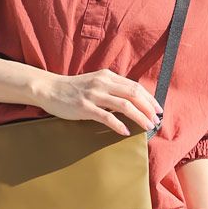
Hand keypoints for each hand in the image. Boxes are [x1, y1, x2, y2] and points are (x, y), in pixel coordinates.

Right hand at [38, 68, 162, 136]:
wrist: (49, 89)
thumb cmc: (73, 88)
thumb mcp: (95, 82)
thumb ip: (111, 87)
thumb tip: (130, 99)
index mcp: (108, 76)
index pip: (135, 86)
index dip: (149, 98)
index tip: (158, 109)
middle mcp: (103, 83)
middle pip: (133, 94)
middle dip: (148, 107)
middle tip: (156, 119)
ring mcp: (94, 95)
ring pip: (124, 105)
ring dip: (139, 116)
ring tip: (147, 126)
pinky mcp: (85, 107)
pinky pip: (107, 117)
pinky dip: (119, 125)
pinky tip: (126, 132)